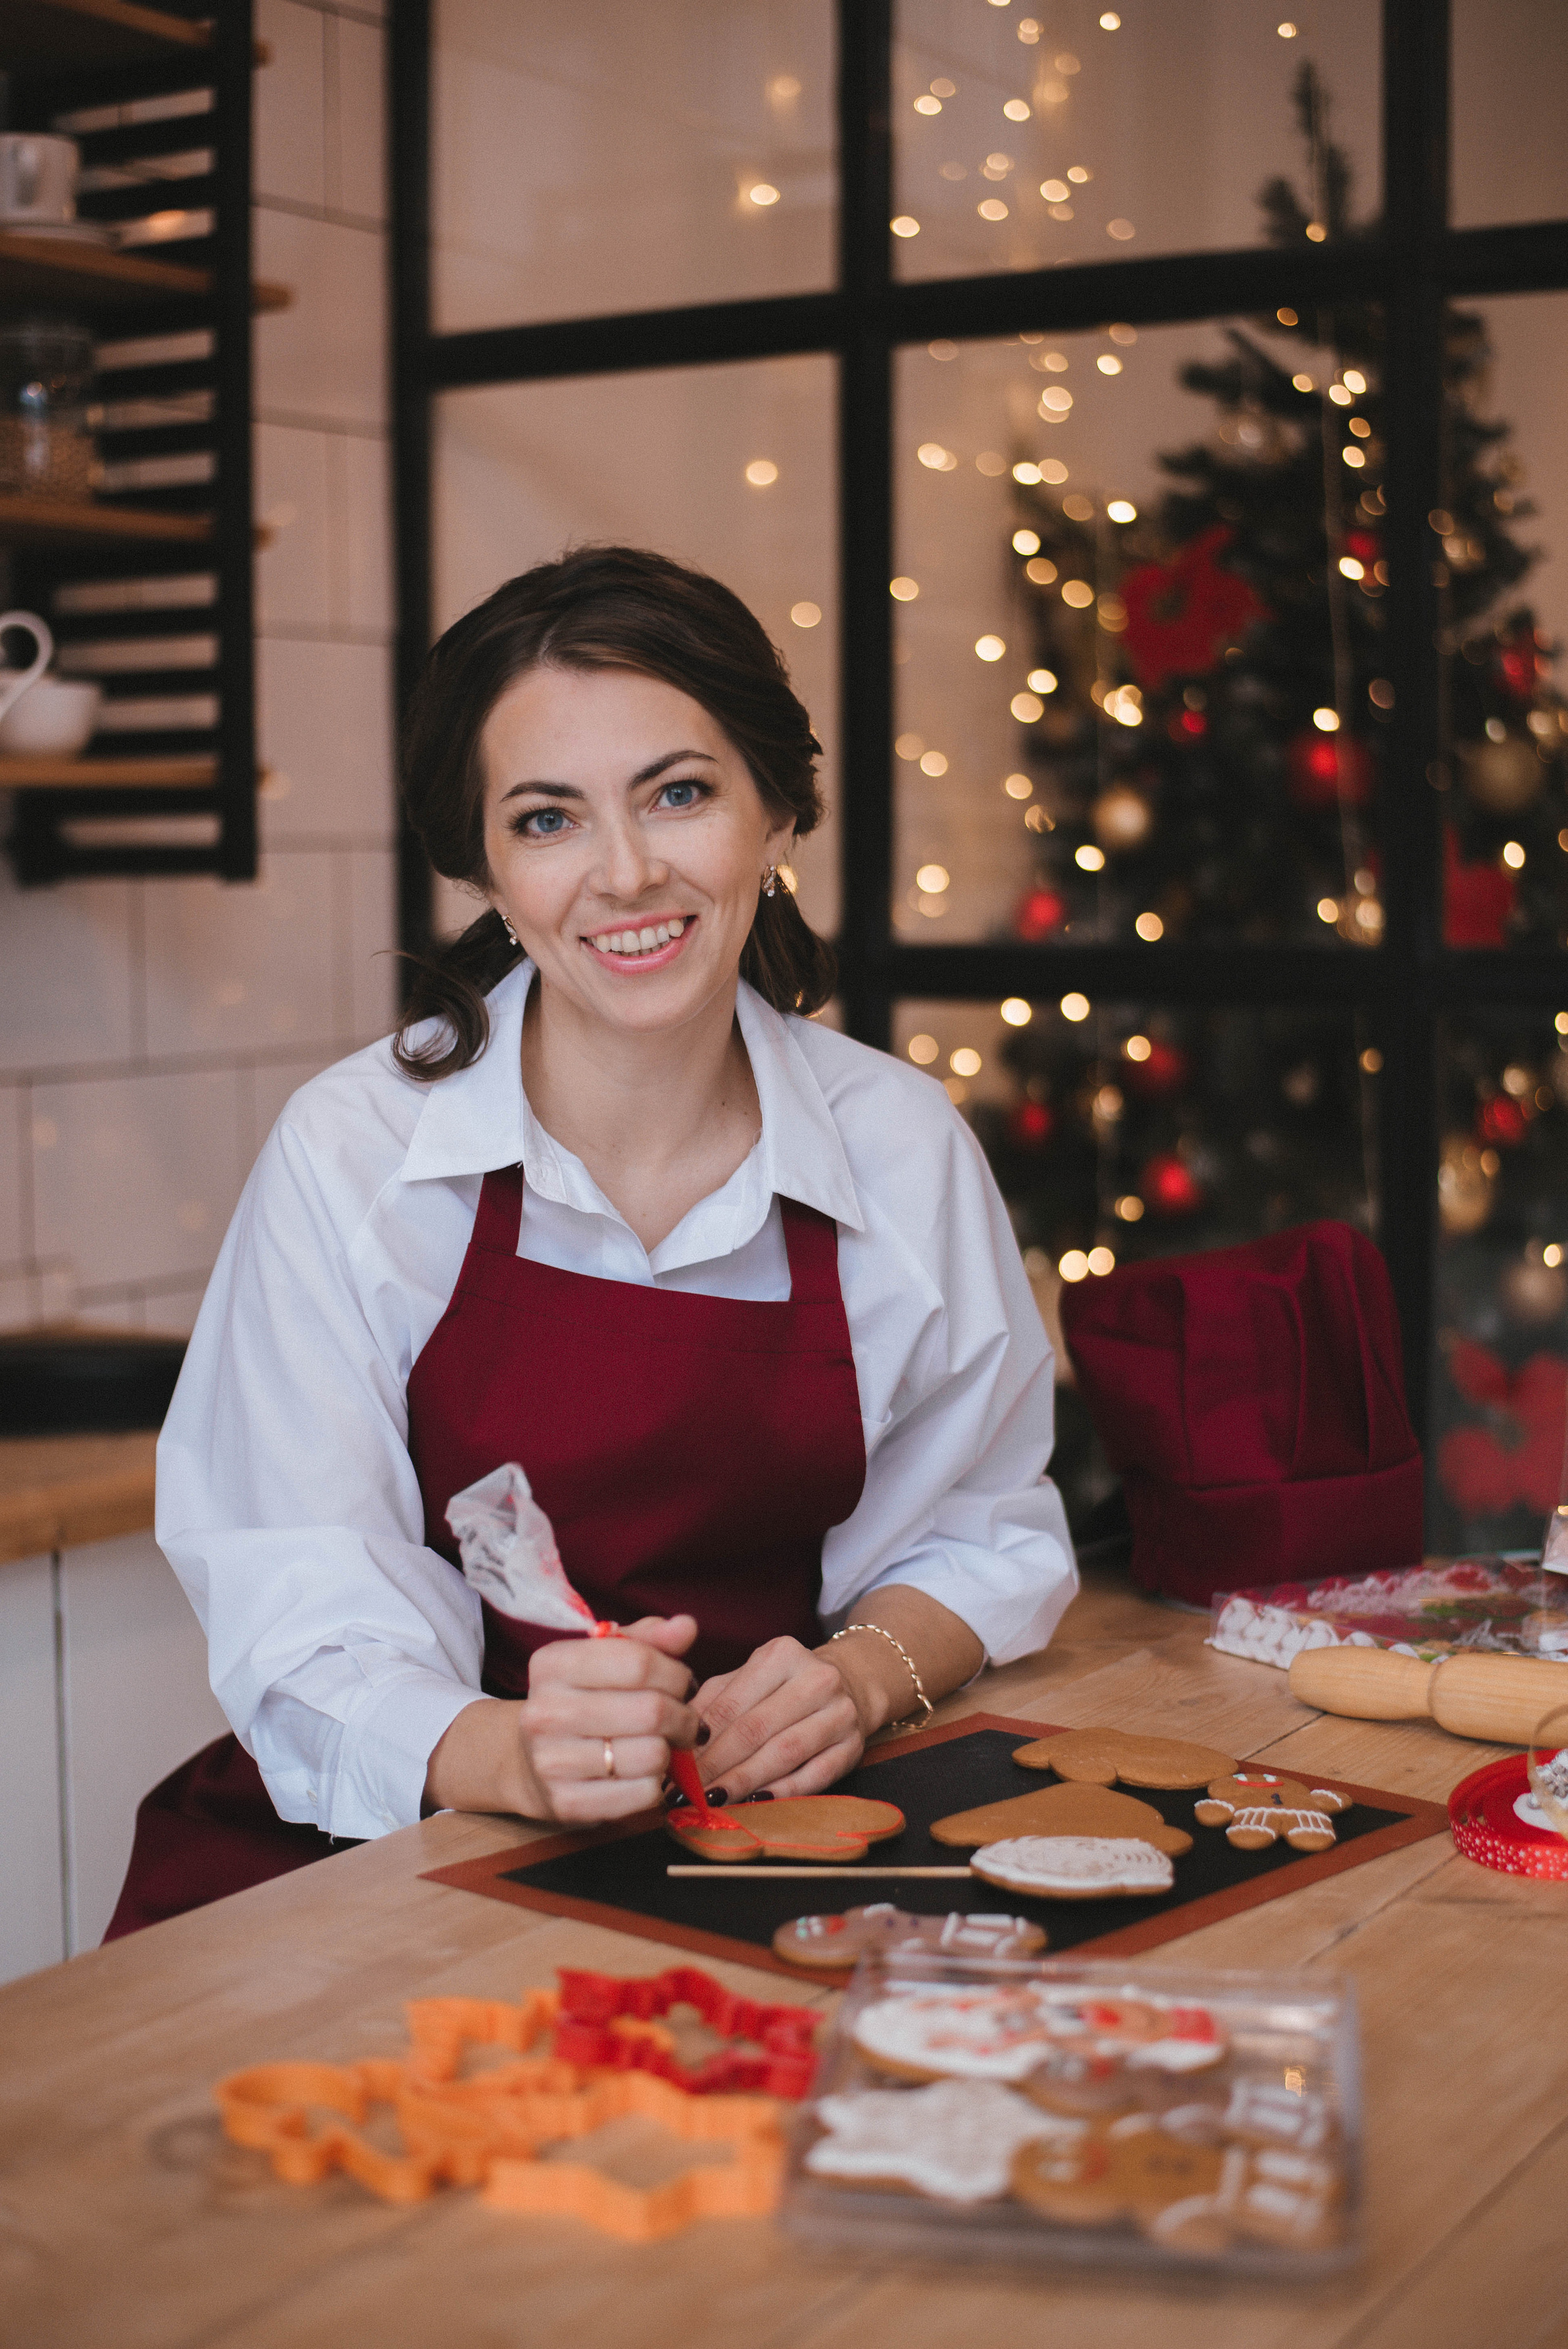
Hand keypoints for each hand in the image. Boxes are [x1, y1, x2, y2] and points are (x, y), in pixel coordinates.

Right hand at [519, 1614, 701, 1821]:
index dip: (676, 1674)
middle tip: (685, 1721)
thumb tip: (686, 1626)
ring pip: (652, 1755)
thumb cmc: (583, 1700)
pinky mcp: (567, 1802)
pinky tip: (643, 1773)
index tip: (683, 1684)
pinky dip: (656, 1784)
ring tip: (663, 1745)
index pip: (638, 1662)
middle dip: (683, 1716)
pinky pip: (643, 1794)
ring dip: (671, 1752)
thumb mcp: (606, 1659)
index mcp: (552, 1664)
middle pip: (651, 1711)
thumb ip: (649, 1640)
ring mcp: (552, 1761)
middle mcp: (545, 1711)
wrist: (530, 1762)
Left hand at [691, 1636, 865, 1800]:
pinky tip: (754, 1802)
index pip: (730, 1704)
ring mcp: (840, 1713)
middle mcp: (816, 1679)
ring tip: (713, 1800)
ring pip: (784, 1754)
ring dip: (743, 1782)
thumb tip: (677, 1740)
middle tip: (686, 1793)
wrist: (849, 1685)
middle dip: (716, 1766)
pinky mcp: (853, 1746)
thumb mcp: (747, 1678)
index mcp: (782, 1655)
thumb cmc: (784, 1686)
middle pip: (755, 1730)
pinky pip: (814, 1776)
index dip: (699, 1742)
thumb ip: (712, 1702)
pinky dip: (782, 1792)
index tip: (673, 1769)